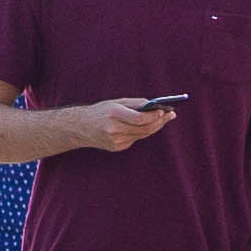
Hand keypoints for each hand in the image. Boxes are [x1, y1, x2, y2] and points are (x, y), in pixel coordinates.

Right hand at [60, 97, 179, 152]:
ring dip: (154, 127)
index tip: (164, 110)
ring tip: (164, 119)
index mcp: (113, 115)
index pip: (140, 119)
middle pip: (144, 129)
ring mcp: (115, 141)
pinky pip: (135, 139)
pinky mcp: (116, 148)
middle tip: (170, 115)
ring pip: (142, 135)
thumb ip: (135, 103)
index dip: (154, 116)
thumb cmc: (100, 111)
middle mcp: (114, 129)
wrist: (80, 127)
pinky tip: (149, 125)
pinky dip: (142, 132)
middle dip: (159, 122)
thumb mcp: (115, 102)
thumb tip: (154, 105)